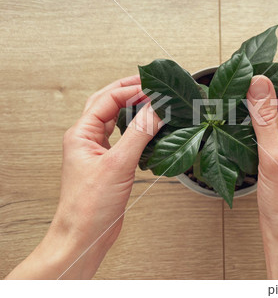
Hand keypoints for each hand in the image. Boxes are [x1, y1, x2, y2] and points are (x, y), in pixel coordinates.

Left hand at [6, 75, 160, 278]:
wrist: (85, 235)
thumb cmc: (89, 206)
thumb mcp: (118, 164)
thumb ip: (139, 133)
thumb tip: (156, 109)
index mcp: (81, 134)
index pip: (108, 99)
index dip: (131, 90)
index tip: (154, 88)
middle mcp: (87, 139)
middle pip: (107, 103)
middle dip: (128, 90)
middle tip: (150, 84)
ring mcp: (98, 151)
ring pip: (114, 119)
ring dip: (131, 107)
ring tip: (150, 100)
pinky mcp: (109, 164)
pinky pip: (123, 137)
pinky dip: (136, 128)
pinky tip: (147, 128)